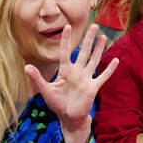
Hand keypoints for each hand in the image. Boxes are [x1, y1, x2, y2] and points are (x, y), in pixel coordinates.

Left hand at [25, 24, 118, 142]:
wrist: (69, 117)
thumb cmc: (57, 103)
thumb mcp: (46, 90)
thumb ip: (37, 78)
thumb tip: (26, 66)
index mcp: (65, 71)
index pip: (66, 52)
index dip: (67, 40)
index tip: (68, 26)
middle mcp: (77, 72)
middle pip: (84, 51)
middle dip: (88, 39)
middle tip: (94, 25)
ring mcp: (86, 79)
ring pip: (94, 60)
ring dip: (99, 49)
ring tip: (103, 36)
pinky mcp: (93, 87)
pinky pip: (103, 76)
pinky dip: (109, 69)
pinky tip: (116, 60)